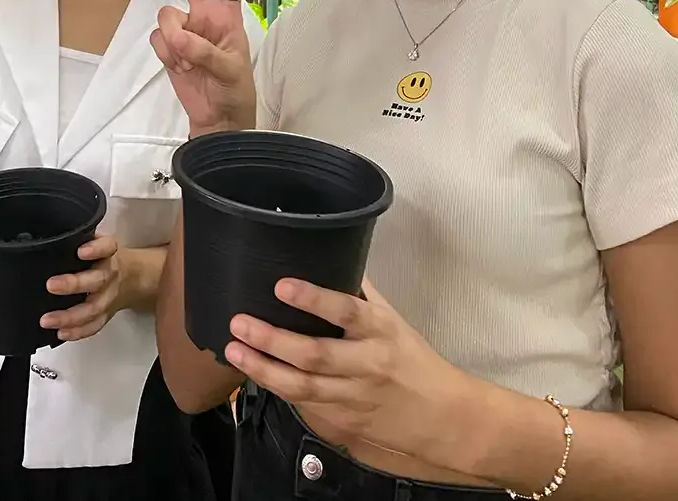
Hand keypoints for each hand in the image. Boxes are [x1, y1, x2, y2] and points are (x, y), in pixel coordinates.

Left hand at [41, 235, 125, 341]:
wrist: (130, 277)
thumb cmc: (102, 258)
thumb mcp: (94, 241)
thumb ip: (75, 240)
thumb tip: (44, 239)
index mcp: (107, 253)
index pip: (106, 247)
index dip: (95, 249)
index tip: (81, 250)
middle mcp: (109, 274)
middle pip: (97, 280)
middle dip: (74, 284)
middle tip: (51, 285)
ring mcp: (108, 298)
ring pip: (93, 308)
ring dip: (70, 316)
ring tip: (47, 320)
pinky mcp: (105, 315)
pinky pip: (94, 325)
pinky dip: (78, 331)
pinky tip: (61, 332)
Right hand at [150, 0, 255, 136]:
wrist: (216, 118)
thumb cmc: (234, 90)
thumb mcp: (229, 70)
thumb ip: (204, 50)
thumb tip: (179, 37)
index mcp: (226, 13)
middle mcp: (203, 14)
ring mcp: (183, 28)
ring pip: (165, 16)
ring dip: (174, 41)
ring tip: (189, 63)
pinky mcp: (168, 46)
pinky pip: (157, 39)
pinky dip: (166, 54)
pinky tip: (179, 67)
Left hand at [223, 279, 472, 467]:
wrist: (443, 416)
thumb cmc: (412, 358)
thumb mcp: (392, 318)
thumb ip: (361, 292)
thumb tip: (331, 254)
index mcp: (380, 330)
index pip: (345, 310)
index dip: (312, 298)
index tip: (281, 285)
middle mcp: (367, 363)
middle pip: (314, 354)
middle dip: (272, 339)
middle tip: (239, 322)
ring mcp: (354, 396)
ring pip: (303, 386)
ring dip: (263, 369)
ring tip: (234, 350)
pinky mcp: (345, 422)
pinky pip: (305, 405)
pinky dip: (278, 389)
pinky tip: (254, 374)